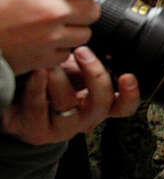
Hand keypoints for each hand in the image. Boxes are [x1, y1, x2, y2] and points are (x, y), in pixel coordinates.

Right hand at [0, 0, 112, 73]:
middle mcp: (53, 9)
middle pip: (94, 8)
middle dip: (82, 4)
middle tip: (64, 2)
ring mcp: (50, 37)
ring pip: (85, 33)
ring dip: (73, 28)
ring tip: (51, 22)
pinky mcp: (44, 59)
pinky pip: (67, 53)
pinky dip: (58, 48)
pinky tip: (41, 40)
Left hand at [2, 46, 139, 144]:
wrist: (18, 108)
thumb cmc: (49, 88)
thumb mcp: (74, 74)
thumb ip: (90, 66)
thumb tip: (105, 47)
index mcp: (100, 105)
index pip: (125, 106)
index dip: (131, 94)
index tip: (127, 76)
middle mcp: (86, 118)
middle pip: (101, 103)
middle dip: (94, 74)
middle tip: (83, 51)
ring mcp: (63, 128)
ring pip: (67, 104)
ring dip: (59, 77)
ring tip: (51, 60)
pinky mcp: (39, 131)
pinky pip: (39, 107)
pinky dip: (38, 86)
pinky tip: (37, 72)